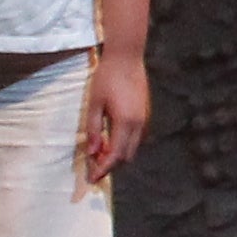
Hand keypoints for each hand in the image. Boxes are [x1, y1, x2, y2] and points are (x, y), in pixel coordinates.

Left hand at [77, 51, 150, 186]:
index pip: (114, 156)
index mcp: (125, 123)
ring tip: (99, 149)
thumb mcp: (94, 103)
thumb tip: (92, 151)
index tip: (91, 178)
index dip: (102, 169)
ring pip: (132, 148)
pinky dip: (124, 144)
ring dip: (117, 154)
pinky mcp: (145, 114)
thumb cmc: (107, 78)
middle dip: (109, 164)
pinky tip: (110, 136)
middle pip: (126, 156)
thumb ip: (92, 129)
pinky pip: (136, 138)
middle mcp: (138, 124)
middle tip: (92, 163)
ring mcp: (144, 119)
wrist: (127, 57)